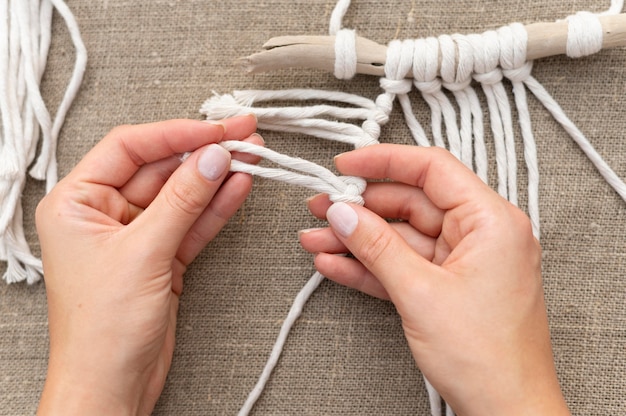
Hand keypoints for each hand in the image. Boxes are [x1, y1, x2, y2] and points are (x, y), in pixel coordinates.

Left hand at [36, 115, 260, 414]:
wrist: (112, 387)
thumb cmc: (102, 329)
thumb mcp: (143, 253)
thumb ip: (182, 201)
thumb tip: (213, 157)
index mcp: (76, 202)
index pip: (130, 148)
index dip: (176, 134)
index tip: (217, 129)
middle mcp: (103, 213)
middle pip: (160, 169)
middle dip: (204, 154)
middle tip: (245, 138)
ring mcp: (136, 236)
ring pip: (181, 196)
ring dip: (216, 178)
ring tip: (252, 157)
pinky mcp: (161, 257)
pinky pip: (192, 223)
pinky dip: (216, 207)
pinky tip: (239, 186)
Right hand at [300, 144, 569, 414]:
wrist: (507, 413)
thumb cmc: (486, 357)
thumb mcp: (420, 293)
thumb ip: (377, 247)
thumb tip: (342, 212)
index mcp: (490, 221)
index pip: (432, 170)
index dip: (384, 162)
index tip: (345, 165)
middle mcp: (480, 234)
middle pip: (411, 204)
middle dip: (361, 208)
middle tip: (320, 207)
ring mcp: (462, 262)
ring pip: (401, 237)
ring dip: (357, 239)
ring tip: (314, 238)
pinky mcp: (447, 287)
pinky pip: (403, 266)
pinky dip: (370, 266)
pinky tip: (334, 263)